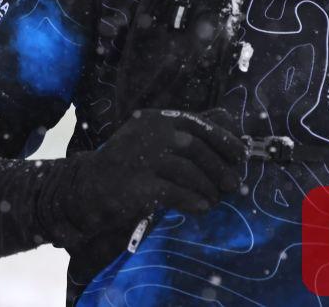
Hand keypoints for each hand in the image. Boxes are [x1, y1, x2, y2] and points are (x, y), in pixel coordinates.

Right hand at [59, 108, 245, 235]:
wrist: (87, 188)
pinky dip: (193, 201)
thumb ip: (184, 134)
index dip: (224, 139)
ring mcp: (143, 158)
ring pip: (189, 172)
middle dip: (220, 168)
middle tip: (233, 185)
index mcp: (156, 119)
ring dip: (208, 188)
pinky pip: (176, 193)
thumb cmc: (128, 165)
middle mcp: (150, 133)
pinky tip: (200, 208)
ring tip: (214, 200)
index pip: (199, 124)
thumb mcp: (153, 140)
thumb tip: (228, 132)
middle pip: (197, 148)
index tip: (240, 155)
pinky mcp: (139, 185)